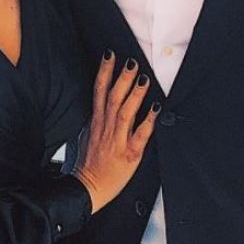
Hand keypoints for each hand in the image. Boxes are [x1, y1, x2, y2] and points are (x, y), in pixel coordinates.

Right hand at [72, 52, 158, 213]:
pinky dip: (148, 121)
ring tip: (143, 78)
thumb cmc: (89, 162)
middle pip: (113, 97)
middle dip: (122, 78)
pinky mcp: (128, 154)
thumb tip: (102, 102)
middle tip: (131, 61)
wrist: (87, 188)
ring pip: (125, 112)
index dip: (104, 72)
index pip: (98, 91)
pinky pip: (140, 135)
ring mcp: (117, 140)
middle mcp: (105, 128)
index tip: (110, 55)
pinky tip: (156, 108)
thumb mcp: (88, 134)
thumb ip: (97, 118)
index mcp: (96, 121)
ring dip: (134, 94)